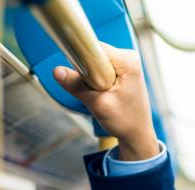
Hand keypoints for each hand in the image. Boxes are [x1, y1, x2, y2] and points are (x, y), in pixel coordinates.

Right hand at [53, 43, 158, 160]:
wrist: (137, 136)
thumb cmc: (127, 123)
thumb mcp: (99, 105)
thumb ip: (77, 86)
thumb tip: (57, 71)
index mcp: (128, 61)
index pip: (94, 48)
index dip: (82, 60)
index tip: (80, 75)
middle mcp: (129, 58)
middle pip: (93, 54)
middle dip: (88, 72)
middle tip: (97, 92)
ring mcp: (126, 64)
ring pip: (94, 62)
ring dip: (91, 79)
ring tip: (103, 95)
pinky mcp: (121, 72)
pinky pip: (99, 69)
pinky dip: (96, 81)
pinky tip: (103, 93)